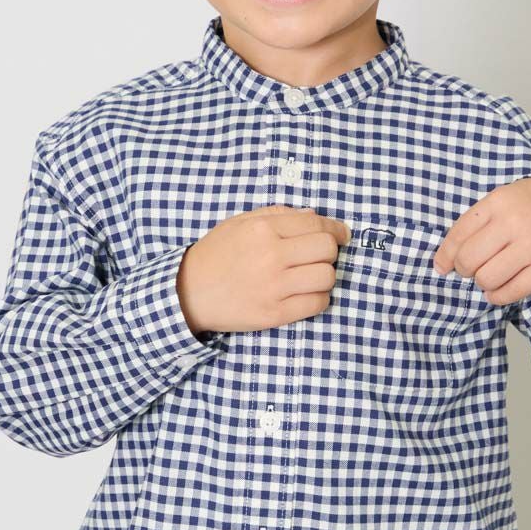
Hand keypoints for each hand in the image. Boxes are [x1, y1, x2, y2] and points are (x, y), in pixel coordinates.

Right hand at [177, 205, 352, 334]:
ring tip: (310, 276)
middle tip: (320, 256)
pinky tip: (305, 294)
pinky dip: (318, 298)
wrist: (188, 293)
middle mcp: (271, 256)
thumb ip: (277, 215)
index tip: (342, 235)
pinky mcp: (275, 314)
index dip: (336, 229)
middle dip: (330, 251)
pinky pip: (317, 304)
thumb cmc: (215, 255)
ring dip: (325, 276)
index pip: (317, 225)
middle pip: (327, 249)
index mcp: (263, 230)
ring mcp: (274, 287)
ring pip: (327, 277)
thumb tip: (315, 216)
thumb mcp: (239, 223)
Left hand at [432, 178, 530, 305]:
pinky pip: (512, 292)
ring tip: (489, 276)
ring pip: (488, 278)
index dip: (445, 257)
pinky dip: (498, 296)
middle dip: (464, 270)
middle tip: (471, 269)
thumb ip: (472, 226)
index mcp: (496, 204)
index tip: (443, 266)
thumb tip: (444, 263)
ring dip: (482, 282)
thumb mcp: (497, 202)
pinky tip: (498, 290)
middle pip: (469, 260)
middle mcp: (513, 224)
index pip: (458, 236)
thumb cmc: (525, 206)